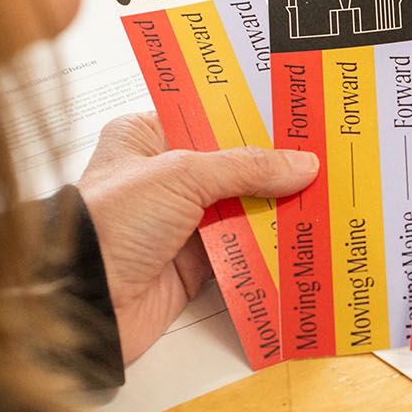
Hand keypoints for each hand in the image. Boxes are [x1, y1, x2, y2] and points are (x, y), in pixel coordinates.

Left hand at [75, 114, 317, 363]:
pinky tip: (306, 234)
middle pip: (233, 164)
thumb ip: (246, 167)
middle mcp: (163, 176)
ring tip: (329, 192)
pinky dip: (270, 246)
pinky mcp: (193, 264)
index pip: (209, 115)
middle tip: (327, 153)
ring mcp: (179, 222)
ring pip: (242, 208)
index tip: (298, 112)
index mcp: (147, 137)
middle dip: (276, 165)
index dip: (252, 115)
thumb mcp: (181, 175)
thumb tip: (303, 163)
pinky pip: (242, 250)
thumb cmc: (112, 221)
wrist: (82, 299)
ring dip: (278, 207)